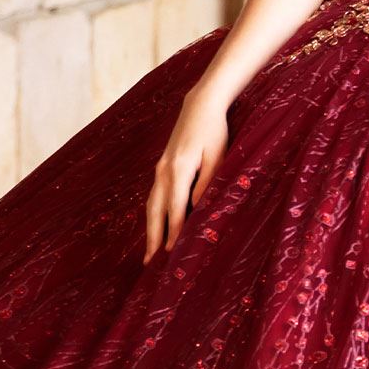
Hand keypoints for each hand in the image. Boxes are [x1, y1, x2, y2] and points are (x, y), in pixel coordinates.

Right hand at [144, 85, 231, 262]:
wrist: (200, 105)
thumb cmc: (214, 130)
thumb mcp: (218, 156)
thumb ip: (208, 182)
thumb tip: (199, 208)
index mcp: (179, 169)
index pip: (176, 208)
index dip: (174, 232)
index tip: (172, 252)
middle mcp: (164, 170)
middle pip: (155, 210)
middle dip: (153, 238)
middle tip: (150, 264)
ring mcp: (160, 168)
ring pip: (151, 204)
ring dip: (150, 228)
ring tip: (150, 252)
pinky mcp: (162, 166)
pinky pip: (154, 195)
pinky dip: (153, 214)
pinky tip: (156, 225)